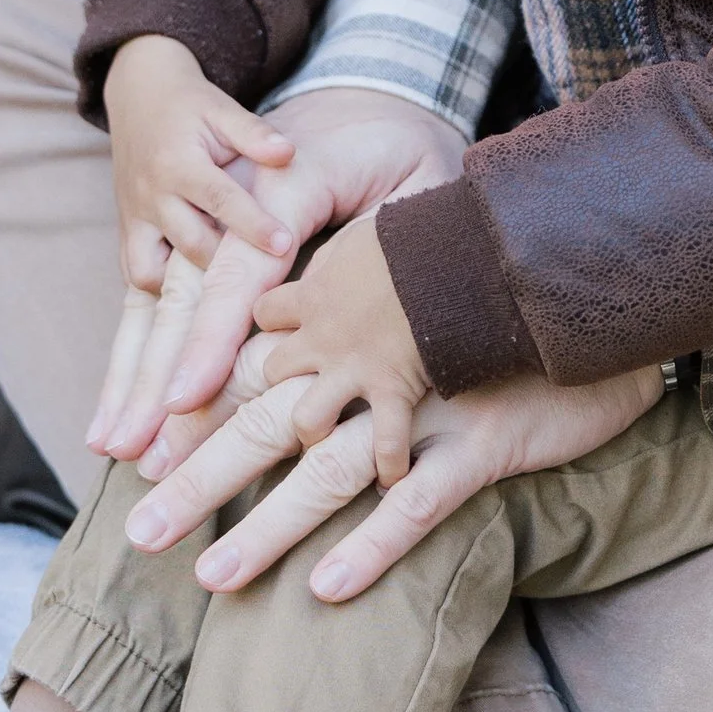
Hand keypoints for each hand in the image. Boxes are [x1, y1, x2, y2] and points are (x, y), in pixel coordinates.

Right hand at [90, 86, 466, 468]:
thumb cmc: (396, 141)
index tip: (188, 399)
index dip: (214, 338)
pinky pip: (152, 296)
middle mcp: (223, 195)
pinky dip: (132, 354)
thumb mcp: (421, 172)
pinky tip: (115, 412)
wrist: (355, 87)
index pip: (240, 268)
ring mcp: (196, 208)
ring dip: (130, 376)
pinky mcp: (185, 226)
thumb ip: (404, 235)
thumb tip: (399, 307)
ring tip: (108, 446)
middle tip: (135, 448)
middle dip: (156, 375)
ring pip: (156, 301)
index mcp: (286, 179)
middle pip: (184, 294)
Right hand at [101, 35, 297, 297]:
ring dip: (190, 286)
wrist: (139, 98)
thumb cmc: (190, 106)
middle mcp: (151, 195)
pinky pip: (135, 273)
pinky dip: (161, 288)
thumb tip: (287, 154)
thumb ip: (254, 133)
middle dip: (227, 264)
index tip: (284, 245)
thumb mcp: (222, 109)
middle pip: (190, 243)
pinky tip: (195, 295)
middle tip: (267, 278)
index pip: (219, 200)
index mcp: (177, 163)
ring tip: (228, 289)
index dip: (253, 224)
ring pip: (154, 270)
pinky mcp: (126, 231)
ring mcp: (134, 217)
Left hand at [124, 353, 663, 603]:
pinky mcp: (478, 445)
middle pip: (269, 425)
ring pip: (329, 473)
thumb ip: (359, 326)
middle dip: (199, 479)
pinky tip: (328, 588)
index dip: (197, 416)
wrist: (599, 309)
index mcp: (357, 334)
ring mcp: (426, 408)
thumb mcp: (423, 309)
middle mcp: (377, 370)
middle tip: (136, 529)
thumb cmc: (507, 314)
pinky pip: (417, 503)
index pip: (257, 374)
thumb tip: (293, 338)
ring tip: (209, 578)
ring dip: (267, 528)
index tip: (137, 455)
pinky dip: (372, 546)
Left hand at [248, 213, 429, 487]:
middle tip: (264, 412)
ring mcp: (355, 367)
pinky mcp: (394, 388)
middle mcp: (323, 335)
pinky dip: (389, 464)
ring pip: (305, 418)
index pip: (265, 312)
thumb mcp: (366, 233)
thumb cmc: (414, 233)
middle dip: (267, 392)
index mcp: (316, 293)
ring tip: (323, 448)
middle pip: (270, 371)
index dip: (266, 325)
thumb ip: (345, 254)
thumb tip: (338, 261)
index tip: (274, 335)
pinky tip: (392, 478)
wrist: (447, 251)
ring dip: (313, 433)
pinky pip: (384, 441)